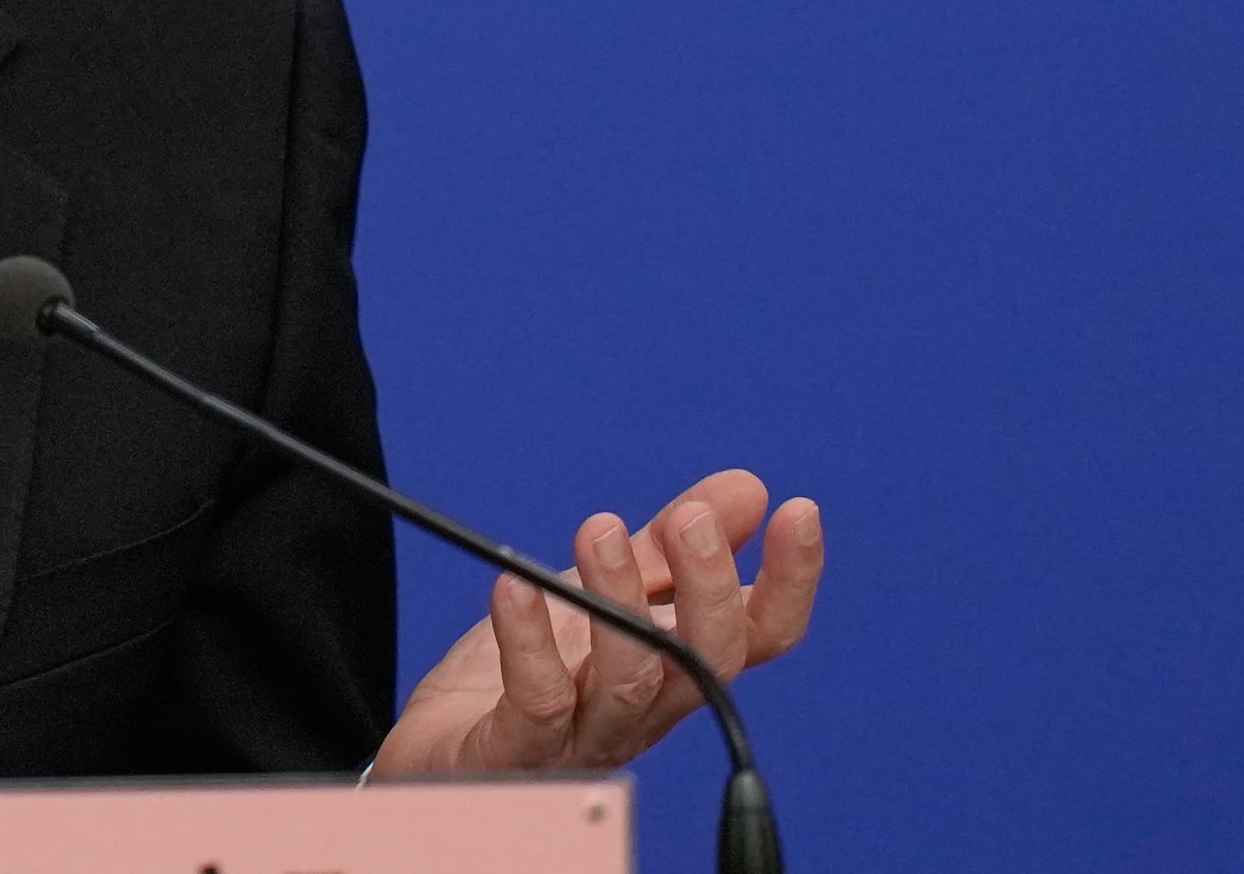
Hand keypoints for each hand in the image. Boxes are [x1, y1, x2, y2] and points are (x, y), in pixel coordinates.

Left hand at [373, 469, 820, 776]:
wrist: (444, 750)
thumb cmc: (533, 674)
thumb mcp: (602, 593)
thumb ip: (667, 547)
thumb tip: (746, 489)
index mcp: (673, 669)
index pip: (756, 637)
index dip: (789, 582)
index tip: (798, 512)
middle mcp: (643, 711)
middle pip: (706, 664)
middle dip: (708, 588)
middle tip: (692, 519)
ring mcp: (584, 737)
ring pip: (629, 682)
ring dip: (620, 599)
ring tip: (600, 530)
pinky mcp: (516, 754)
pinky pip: (537, 703)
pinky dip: (528, 642)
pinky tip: (514, 587)